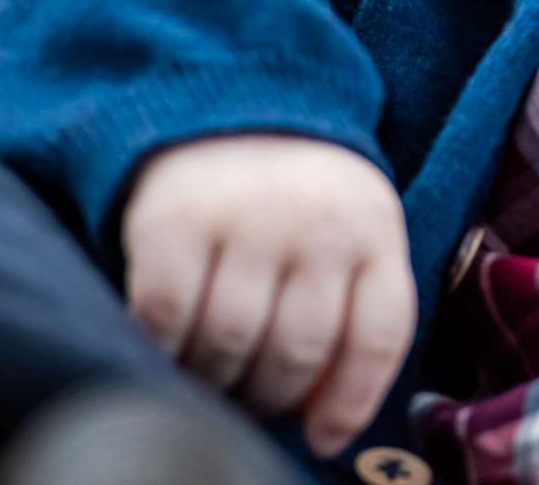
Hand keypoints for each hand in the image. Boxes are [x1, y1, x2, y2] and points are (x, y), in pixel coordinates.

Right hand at [121, 133, 414, 457]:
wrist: (228, 101)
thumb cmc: (299, 194)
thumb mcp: (354, 230)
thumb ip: (355, 310)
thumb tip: (327, 431)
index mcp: (373, 228)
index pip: (377, 336)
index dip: (350, 402)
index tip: (321, 438)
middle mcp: (315, 223)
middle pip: (296, 354)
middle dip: (271, 395)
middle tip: (252, 393)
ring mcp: (244, 219)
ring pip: (230, 346)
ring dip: (215, 378)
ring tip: (213, 367)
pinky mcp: (172, 221)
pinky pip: (163, 319)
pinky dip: (161, 348)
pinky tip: (168, 341)